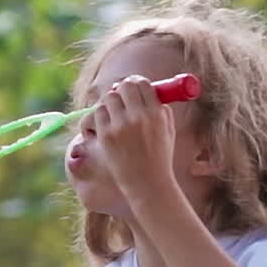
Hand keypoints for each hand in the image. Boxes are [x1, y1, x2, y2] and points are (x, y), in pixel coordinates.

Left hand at [90, 75, 176, 196]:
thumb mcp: (168, 131)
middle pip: (124, 86)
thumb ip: (162, 110)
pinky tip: (107, 124)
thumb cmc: (159, 158)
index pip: (142, 84)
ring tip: (115, 113)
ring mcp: (120, 126)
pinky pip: (98, 113)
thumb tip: (150, 91)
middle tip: (120, 95)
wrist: (148, 184)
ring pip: (109, 98)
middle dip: (121, 88)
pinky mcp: (106, 136)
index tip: (132, 86)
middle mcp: (138, 117)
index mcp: (156, 114)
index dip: (136, 82)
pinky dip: (101, 115)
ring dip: (111, 102)